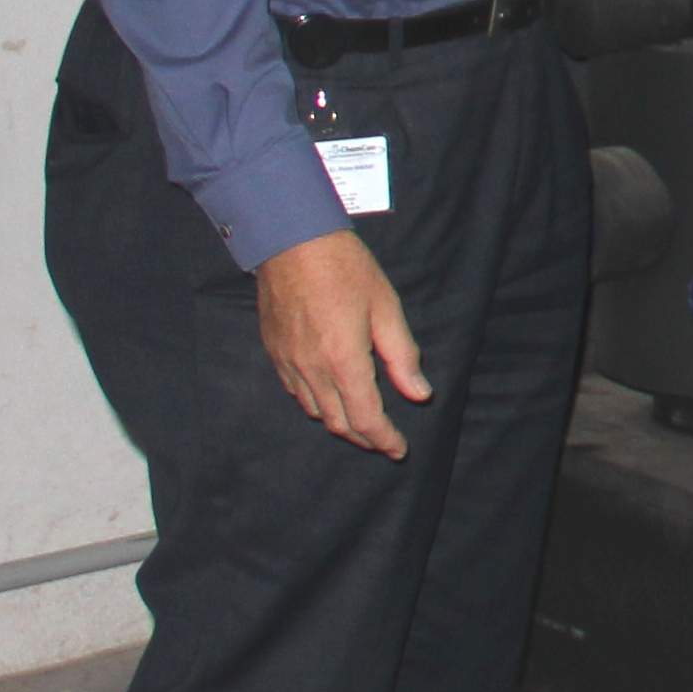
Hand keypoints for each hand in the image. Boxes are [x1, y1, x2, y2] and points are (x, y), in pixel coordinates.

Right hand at [255, 226, 429, 457]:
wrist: (290, 241)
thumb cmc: (345, 269)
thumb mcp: (386, 307)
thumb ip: (402, 356)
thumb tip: (419, 394)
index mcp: (344, 362)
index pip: (366, 418)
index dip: (384, 439)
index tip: (399, 449)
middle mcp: (312, 371)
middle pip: (338, 423)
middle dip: (364, 437)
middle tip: (384, 440)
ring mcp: (288, 364)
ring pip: (314, 411)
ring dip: (339, 422)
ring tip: (360, 421)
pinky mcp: (274, 353)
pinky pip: (295, 392)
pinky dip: (316, 403)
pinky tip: (329, 395)